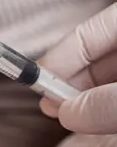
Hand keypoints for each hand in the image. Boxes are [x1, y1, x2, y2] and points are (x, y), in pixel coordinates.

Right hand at [39, 3, 116, 134]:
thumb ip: (106, 101)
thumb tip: (67, 114)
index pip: (89, 32)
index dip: (61, 56)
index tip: (37, 79)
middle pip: (98, 55)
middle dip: (72, 80)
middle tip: (52, 104)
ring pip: (110, 73)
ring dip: (87, 93)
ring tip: (69, 113)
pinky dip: (106, 100)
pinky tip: (93, 114)